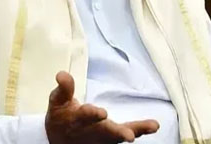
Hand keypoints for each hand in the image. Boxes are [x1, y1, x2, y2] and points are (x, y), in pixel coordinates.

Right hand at [45, 71, 159, 143]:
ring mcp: (102, 138)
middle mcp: (92, 131)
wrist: (57, 141)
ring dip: (136, 130)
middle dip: (118, 132)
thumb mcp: (57, 101)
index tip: (102, 112)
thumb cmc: (60, 117)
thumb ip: (63, 88)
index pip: (85, 116)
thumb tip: (62, 74)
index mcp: (77, 119)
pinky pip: (127, 134)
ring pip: (119, 136)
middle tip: (129, 135)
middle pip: (106, 132)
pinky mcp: (110, 140)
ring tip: (153, 126)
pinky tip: (152, 127)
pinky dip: (140, 130)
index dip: (93, 114)